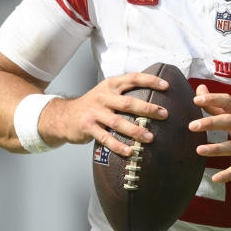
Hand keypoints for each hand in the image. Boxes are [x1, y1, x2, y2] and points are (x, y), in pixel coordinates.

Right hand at [42, 72, 169, 155]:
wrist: (64, 116)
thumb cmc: (93, 105)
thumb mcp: (106, 92)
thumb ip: (125, 92)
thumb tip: (154, 96)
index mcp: (111, 85)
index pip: (133, 78)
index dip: (150, 81)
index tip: (166, 86)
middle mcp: (103, 97)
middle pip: (128, 103)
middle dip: (148, 109)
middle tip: (164, 114)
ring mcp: (95, 112)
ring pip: (118, 122)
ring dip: (135, 130)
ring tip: (150, 137)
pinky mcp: (88, 127)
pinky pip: (106, 138)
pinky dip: (118, 146)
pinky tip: (130, 151)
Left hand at [189, 84, 230, 182]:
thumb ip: (217, 105)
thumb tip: (199, 89)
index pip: (229, 102)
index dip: (213, 99)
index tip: (196, 99)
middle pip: (230, 121)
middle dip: (210, 122)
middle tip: (192, 126)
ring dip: (215, 149)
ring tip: (198, 150)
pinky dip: (228, 174)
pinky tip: (215, 178)